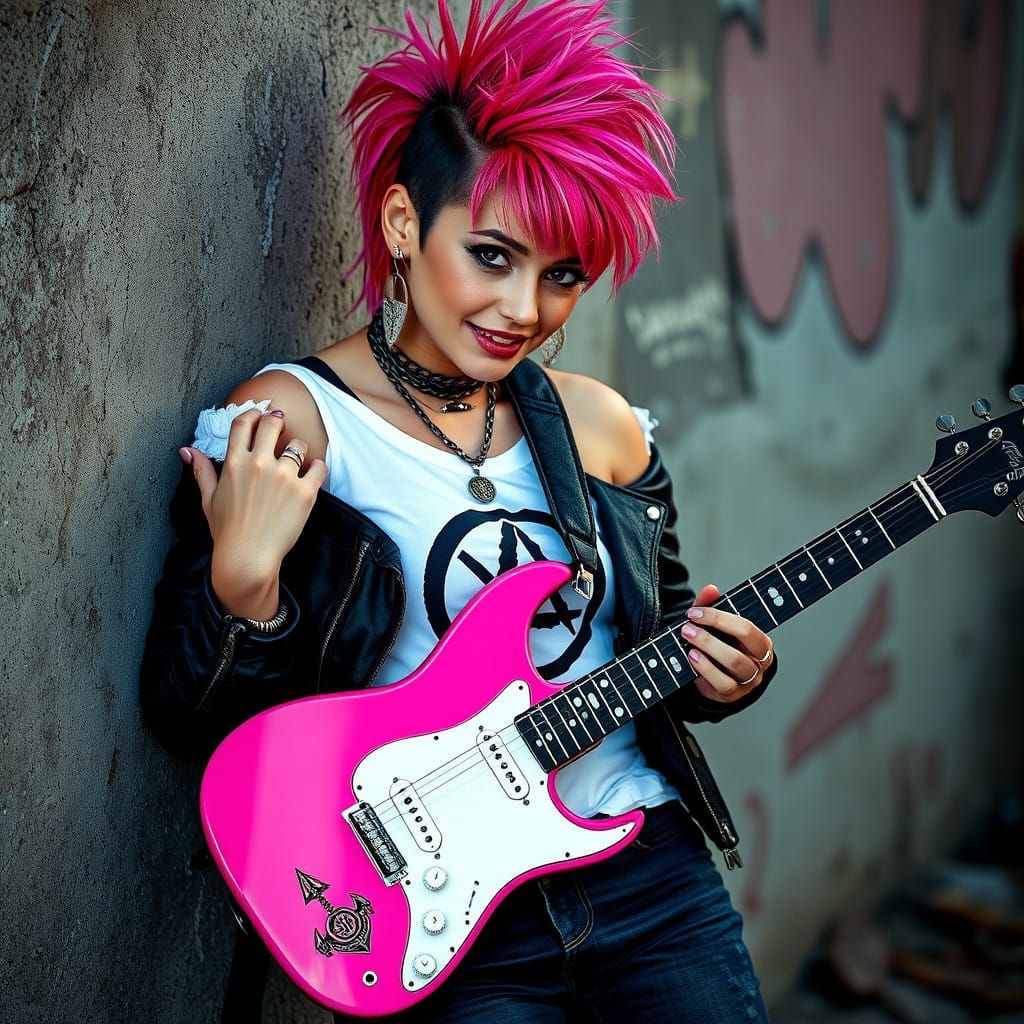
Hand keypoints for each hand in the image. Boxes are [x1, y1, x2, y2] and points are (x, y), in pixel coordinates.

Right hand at [180, 408, 327, 617]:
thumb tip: (187, 450)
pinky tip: (311, 474)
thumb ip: (201, 471)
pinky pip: (318, 466)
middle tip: (280, 428)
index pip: (244, 423)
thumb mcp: (208, 499)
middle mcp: (260, 464)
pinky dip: (317, 468)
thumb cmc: (227, 531)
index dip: (253, 414)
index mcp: (235, 463)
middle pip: (272, 424)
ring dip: (297, 449)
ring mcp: (284, 477)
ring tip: (295, 461)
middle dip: (276, 422)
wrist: (248, 558)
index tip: (260, 416)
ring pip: (298, 444)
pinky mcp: (305, 492)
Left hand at [679, 584, 773, 703]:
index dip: (719, 617)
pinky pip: (724, 683)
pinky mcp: (734, 694)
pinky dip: (706, 669)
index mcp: (761, 639)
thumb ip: (711, 606)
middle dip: (714, 631)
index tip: (694, 613)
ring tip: (689, 643)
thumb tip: (710, 589)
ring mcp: (750, 679)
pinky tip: (693, 658)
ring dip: (709, 649)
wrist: (715, 679)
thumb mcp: (714, 625)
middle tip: (687, 628)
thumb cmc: (720, 646)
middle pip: (746, 641)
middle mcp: (760, 660)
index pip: (746, 626)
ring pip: (736, 663)